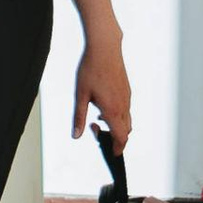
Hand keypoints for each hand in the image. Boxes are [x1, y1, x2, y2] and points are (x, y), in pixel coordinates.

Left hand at [73, 32, 131, 148]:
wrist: (104, 48)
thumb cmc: (91, 69)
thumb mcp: (80, 95)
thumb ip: (79, 117)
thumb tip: (76, 135)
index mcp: (112, 110)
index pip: (121, 137)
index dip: (117, 148)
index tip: (112, 153)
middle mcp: (123, 105)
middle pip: (126, 131)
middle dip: (115, 138)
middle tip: (97, 131)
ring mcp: (126, 97)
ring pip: (127, 119)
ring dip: (115, 125)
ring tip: (97, 117)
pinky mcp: (126, 90)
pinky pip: (126, 108)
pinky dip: (117, 114)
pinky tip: (102, 105)